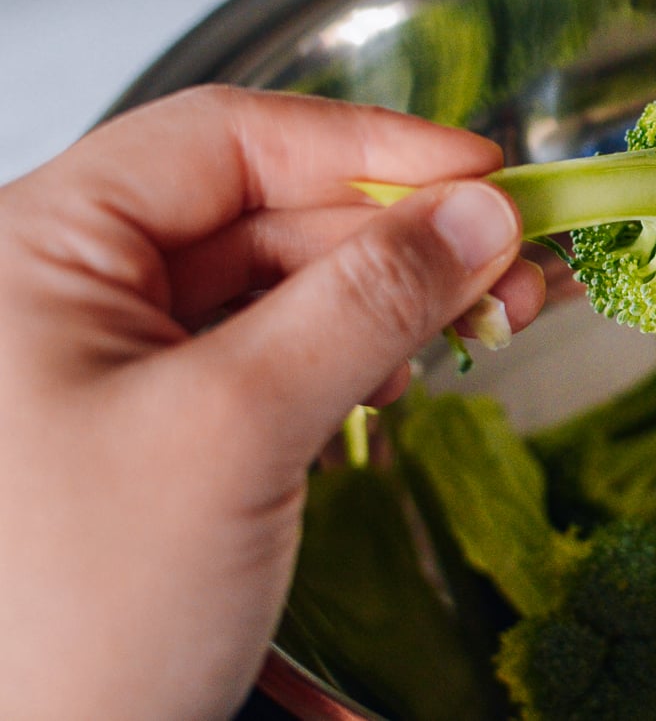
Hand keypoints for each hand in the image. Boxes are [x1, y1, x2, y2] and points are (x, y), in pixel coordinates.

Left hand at [0, 85, 545, 718]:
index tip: (485, 171)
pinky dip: (352, 352)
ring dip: (389, 295)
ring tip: (484, 323)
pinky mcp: (159, 420)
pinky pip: (270, 349)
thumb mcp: (236, 431)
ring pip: (279, 280)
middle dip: (401, 236)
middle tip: (515, 267)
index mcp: (41, 247)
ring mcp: (112, 357)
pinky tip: (402, 375)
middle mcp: (69, 285)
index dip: (368, 145)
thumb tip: (481, 214)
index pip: (226, 140)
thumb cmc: (72, 609)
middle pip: (265, 209)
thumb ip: (367, 303)